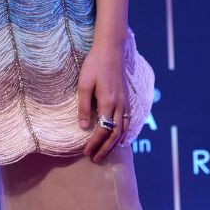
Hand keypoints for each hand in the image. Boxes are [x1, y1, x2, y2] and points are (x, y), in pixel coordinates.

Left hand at [77, 41, 127, 162]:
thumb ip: (83, 106)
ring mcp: (125, 102)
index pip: (103, 130)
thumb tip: (83, 127)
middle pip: (115, 134)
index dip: (95, 143)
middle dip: (105, 149)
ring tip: (105, 153)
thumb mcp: (84, 84)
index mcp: (108, 102)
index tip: (86, 152)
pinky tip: (118, 137)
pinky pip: (127, 121)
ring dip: (114, 144)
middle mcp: (120, 105)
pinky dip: (123, 133)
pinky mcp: (127, 98)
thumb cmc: (95, 64)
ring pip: (123, 129)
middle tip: (95, 159)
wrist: (111, 49)